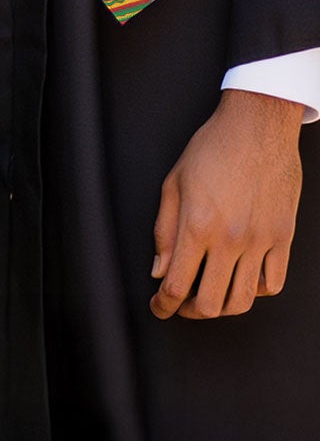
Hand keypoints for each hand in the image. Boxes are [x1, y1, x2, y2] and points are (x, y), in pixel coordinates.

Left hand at [151, 87, 302, 318]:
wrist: (257, 128)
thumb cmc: (211, 149)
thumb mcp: (173, 183)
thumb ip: (164, 231)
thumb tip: (159, 270)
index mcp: (197, 225)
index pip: (177, 284)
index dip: (163, 305)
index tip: (158, 308)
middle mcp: (231, 240)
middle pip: (211, 303)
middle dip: (189, 312)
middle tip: (179, 305)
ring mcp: (261, 242)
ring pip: (244, 300)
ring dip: (222, 308)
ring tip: (208, 299)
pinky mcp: (283, 239)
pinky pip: (273, 283)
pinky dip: (255, 291)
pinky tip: (241, 281)